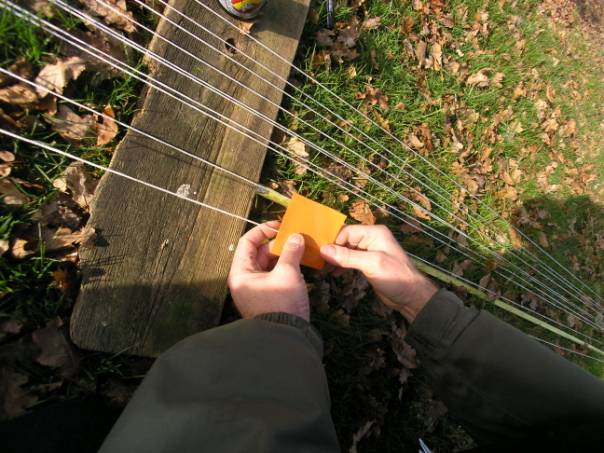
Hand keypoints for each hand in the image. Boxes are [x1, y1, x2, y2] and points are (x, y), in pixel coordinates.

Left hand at [228, 221, 309, 320]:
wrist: (287, 338)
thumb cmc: (282, 304)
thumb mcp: (287, 273)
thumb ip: (291, 251)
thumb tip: (295, 237)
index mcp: (241, 273)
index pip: (247, 242)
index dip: (263, 230)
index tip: (280, 226)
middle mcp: (244, 280)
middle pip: (258, 253)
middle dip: (277, 244)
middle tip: (295, 238)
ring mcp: (255, 290)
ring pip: (268, 265)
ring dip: (283, 256)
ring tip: (299, 250)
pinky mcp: (267, 297)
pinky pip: (274, 276)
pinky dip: (285, 268)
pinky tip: (299, 265)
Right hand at [320, 225, 436, 321]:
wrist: (411, 296)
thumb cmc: (395, 277)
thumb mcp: (371, 264)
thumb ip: (348, 257)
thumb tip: (323, 250)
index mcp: (374, 233)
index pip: (347, 232)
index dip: (334, 242)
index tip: (321, 255)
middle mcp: (371, 239)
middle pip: (345, 240)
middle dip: (333, 250)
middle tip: (320, 263)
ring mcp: (369, 251)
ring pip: (346, 250)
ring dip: (336, 259)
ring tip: (325, 270)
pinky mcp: (367, 263)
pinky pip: (350, 260)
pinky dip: (342, 265)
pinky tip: (335, 273)